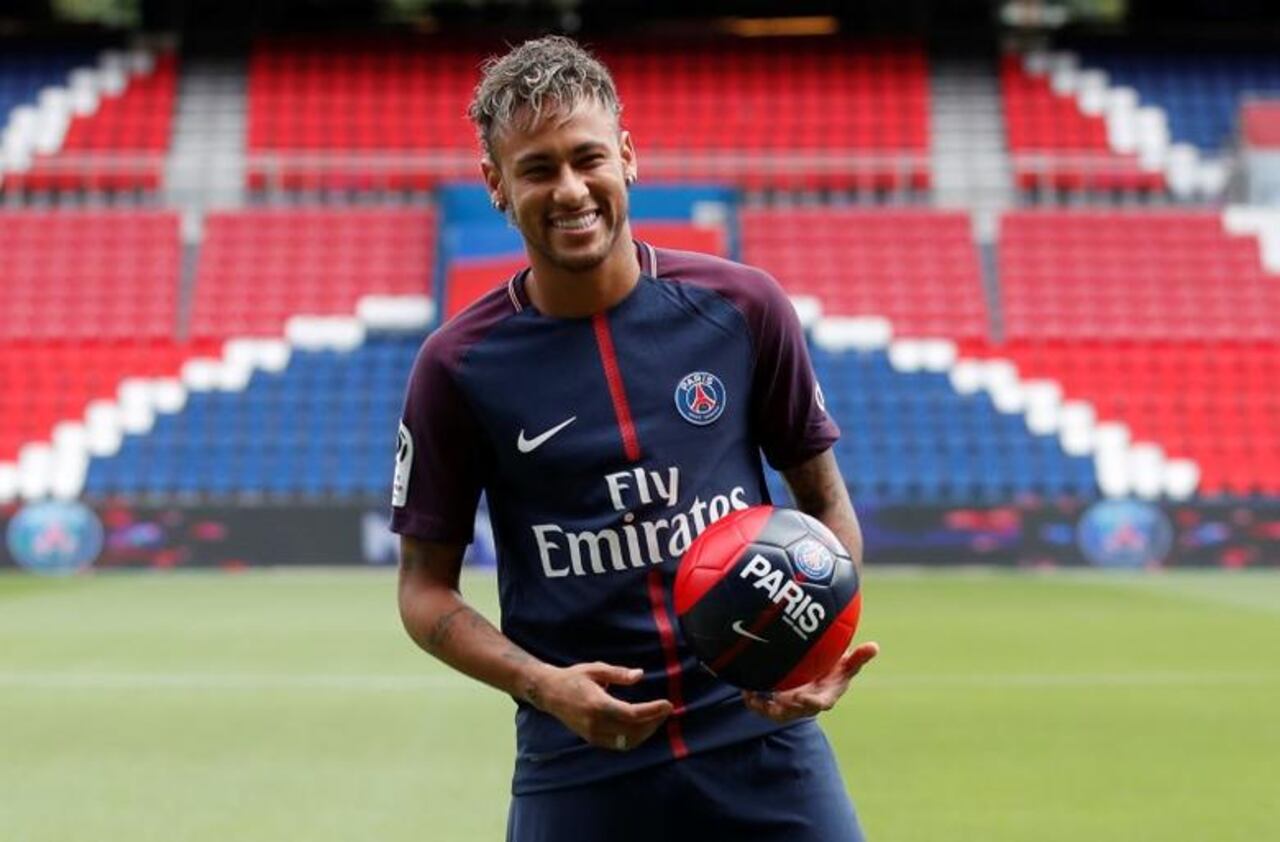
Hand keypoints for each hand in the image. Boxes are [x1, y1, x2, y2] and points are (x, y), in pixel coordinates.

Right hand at [531, 661, 673, 751]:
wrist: (549, 693)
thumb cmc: (574, 677)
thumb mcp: (596, 669)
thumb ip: (618, 674)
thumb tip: (640, 675)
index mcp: (598, 704)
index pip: (632, 714)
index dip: (653, 711)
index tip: (668, 704)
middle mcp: (596, 723)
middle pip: (633, 730)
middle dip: (653, 722)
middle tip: (665, 710)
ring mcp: (593, 734)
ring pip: (627, 741)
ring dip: (646, 732)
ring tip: (656, 719)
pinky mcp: (592, 739)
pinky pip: (618, 744)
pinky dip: (634, 738)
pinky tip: (642, 727)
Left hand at [742, 641, 878, 722]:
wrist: (817, 672)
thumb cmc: (835, 668)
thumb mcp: (847, 663)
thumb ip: (859, 657)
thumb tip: (875, 646)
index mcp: (825, 696)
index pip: (821, 704)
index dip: (812, 702)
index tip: (803, 697)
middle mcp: (807, 703)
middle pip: (795, 712)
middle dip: (784, 710)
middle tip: (773, 704)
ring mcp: (791, 704)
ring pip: (777, 713)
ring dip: (764, 708)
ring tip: (752, 698)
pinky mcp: (778, 701)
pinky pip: (764, 706)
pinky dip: (755, 701)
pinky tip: (746, 690)